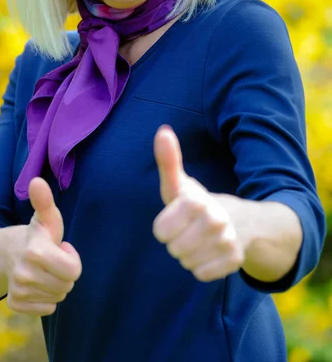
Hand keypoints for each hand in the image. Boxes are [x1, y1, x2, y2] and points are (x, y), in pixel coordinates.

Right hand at [6, 177, 81, 315]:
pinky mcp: (16, 304)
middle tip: (52, 259)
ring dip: (56, 284)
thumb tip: (36, 181)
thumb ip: (45, 201)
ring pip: (58, 297)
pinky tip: (37, 283)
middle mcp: (24, 274)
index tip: (61, 248)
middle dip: (64, 272)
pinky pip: (47, 308)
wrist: (8, 252)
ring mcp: (18, 291)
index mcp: (35, 252)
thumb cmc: (38, 234)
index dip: (72, 259)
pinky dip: (46, 298)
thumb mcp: (46, 217)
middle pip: (67, 285)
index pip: (73, 271)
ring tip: (45, 269)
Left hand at [152, 125, 245, 281]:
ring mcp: (227, 241)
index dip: (165, 227)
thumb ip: (168, 160)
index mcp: (197, 201)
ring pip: (187, 262)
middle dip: (178, 241)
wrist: (243, 221)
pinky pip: (201, 274)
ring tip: (201, 239)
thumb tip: (162, 130)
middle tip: (192, 229)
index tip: (178, 217)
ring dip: (190, 254)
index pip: (160, 231)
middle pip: (173, 248)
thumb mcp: (181, 185)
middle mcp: (214, 220)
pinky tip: (212, 252)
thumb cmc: (199, 203)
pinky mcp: (235, 261)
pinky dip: (203, 267)